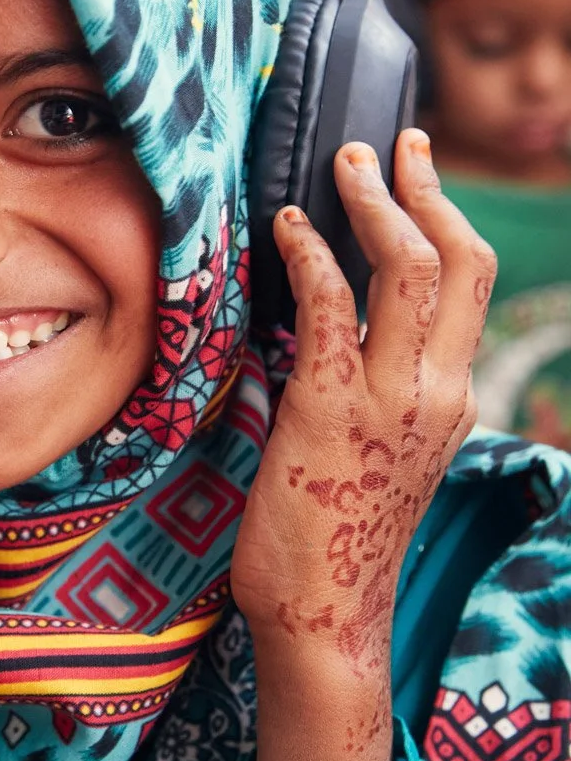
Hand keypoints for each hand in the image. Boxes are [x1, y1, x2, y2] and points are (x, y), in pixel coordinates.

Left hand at [231, 130, 494, 760]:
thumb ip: (376, 387)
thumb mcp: (380, 451)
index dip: (445, 215)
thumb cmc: (336, 534)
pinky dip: (313, 256)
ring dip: (374, 203)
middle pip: (456, 260)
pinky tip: (291, 227)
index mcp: (451, 398)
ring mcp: (388, 401)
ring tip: (343, 164)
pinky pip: (330, 311)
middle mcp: (437, 392)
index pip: (470, 283)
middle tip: (391, 144)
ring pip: (407, 270)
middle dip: (424, 188)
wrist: (325, 616)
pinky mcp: (329, 413)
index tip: (417, 172)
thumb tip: (331, 322)